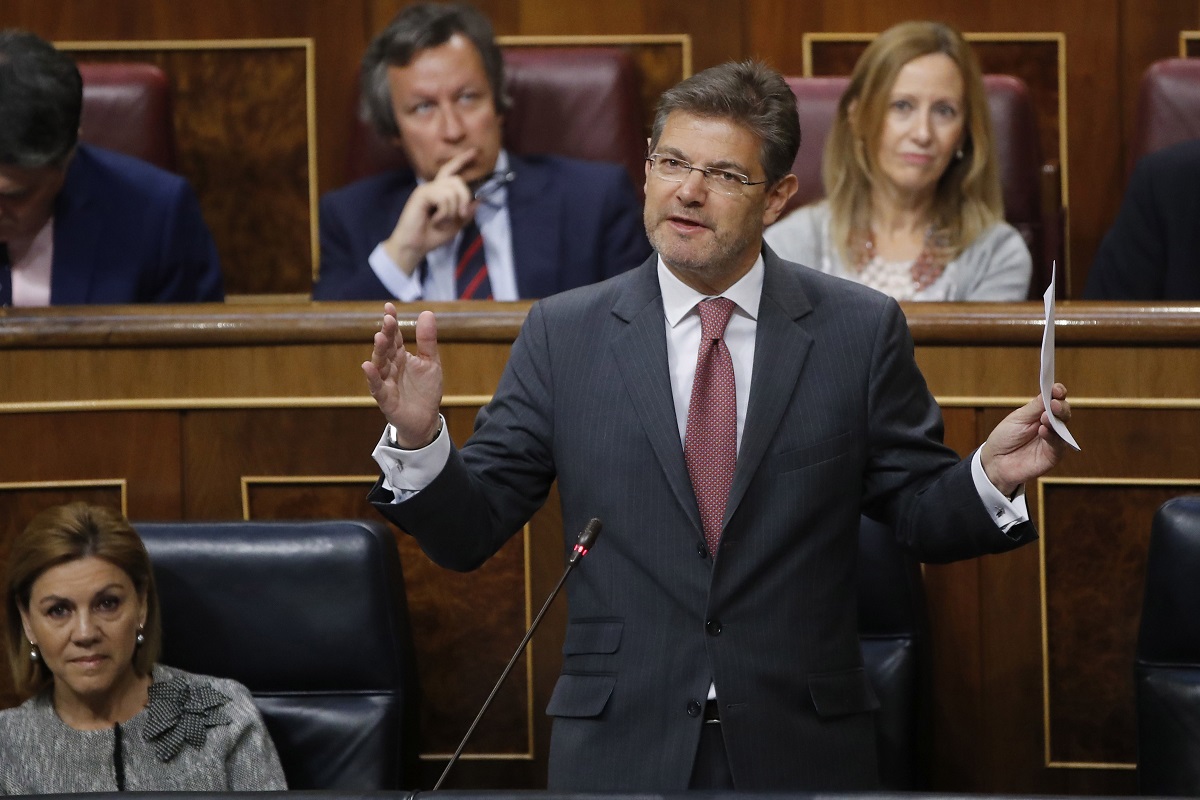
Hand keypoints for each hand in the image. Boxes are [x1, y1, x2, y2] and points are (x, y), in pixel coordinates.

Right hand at [362, 304, 443, 447]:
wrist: (425, 419)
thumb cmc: (426, 390)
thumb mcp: (431, 362)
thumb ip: (427, 340)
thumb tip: (426, 312)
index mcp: (401, 356)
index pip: (395, 336)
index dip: (392, 323)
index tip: (389, 307)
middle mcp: (390, 367)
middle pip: (386, 348)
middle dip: (386, 334)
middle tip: (388, 320)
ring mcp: (386, 382)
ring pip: (379, 364)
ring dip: (378, 351)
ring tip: (380, 337)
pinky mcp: (385, 398)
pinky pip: (376, 387)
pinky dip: (372, 377)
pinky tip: (368, 366)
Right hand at [382, 149, 480, 274]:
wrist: (414, 246)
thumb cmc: (431, 236)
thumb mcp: (455, 225)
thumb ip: (466, 213)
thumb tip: (478, 200)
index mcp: (439, 191)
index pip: (451, 170)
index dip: (462, 160)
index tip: (474, 152)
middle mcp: (432, 186)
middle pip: (457, 180)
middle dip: (464, 199)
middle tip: (460, 216)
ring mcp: (426, 189)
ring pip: (452, 191)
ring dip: (452, 212)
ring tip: (441, 222)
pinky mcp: (421, 194)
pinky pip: (443, 198)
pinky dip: (444, 214)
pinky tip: (435, 221)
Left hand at [980, 383, 1072, 496]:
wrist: (996, 462)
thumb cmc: (1005, 438)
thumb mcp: (1017, 419)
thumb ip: (1034, 408)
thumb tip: (1050, 392)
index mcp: (1041, 412)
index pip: (1054, 400)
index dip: (1058, 393)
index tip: (1057, 389)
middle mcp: (1050, 424)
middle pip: (1063, 412)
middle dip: (1060, 406)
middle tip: (1054, 404)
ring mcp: (1053, 440)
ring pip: (1063, 428)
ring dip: (1056, 421)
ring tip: (1045, 417)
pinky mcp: (1053, 455)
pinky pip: (1058, 444)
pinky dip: (1051, 436)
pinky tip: (1043, 431)